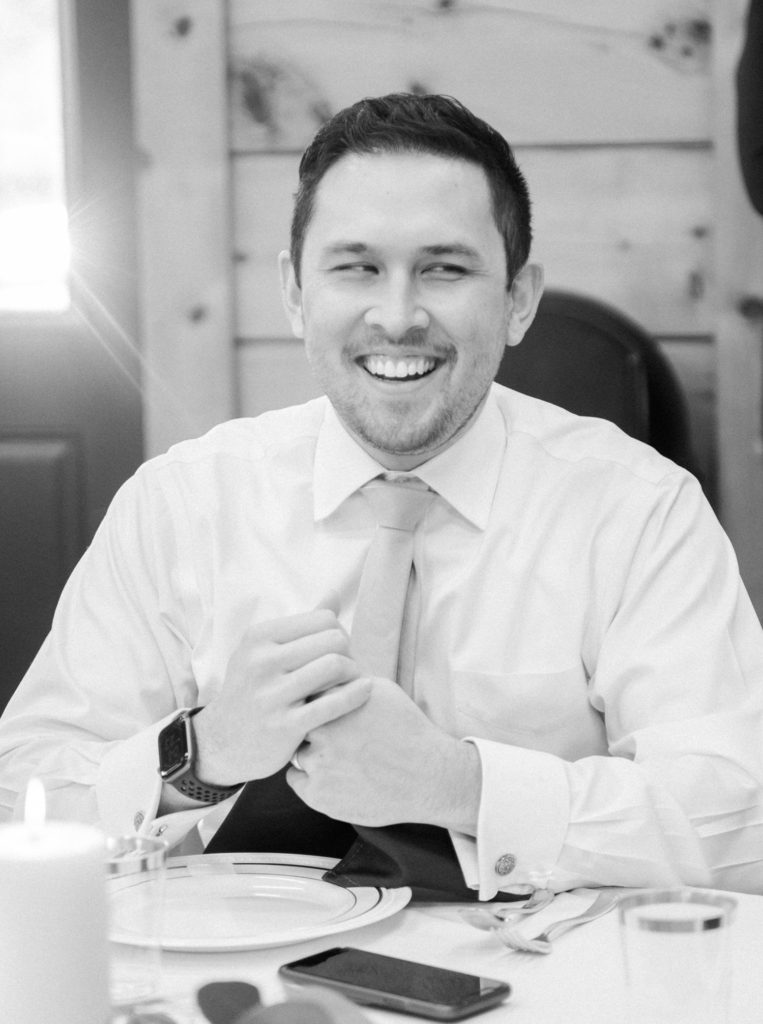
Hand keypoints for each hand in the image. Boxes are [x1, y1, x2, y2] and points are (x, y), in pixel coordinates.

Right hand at [192, 609, 370, 784]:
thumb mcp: (264, 651)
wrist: (222, 742)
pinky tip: (366, 691)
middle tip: (349, 667)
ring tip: (354, 680)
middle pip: (332, 640)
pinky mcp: (284, 726)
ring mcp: (271, 695)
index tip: (337, 650)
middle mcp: (261, 662)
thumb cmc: (252, 689)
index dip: (338, 631)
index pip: (322, 619)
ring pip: (334, 666)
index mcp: (258, 637)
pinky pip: (333, 703)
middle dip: (349, 651)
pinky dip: (357, 694)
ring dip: (354, 672)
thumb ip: (302, 624)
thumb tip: (335, 594)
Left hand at [287, 677, 481, 833]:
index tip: (324, 709)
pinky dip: (308, 777)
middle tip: (330, 735)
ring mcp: (318, 764)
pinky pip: (295, 779)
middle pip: (295, 722)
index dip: (312, 702)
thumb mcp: (381, 690)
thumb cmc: (407, 730)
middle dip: (308, 727)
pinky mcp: (318, 794)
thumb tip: (324, 668)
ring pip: (296, 752)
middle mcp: (322, 731)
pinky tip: (331, 774)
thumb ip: (347, 680)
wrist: (427, 777)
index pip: (304, 694)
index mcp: (335, 702)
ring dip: (310, 753)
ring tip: (338, 758)